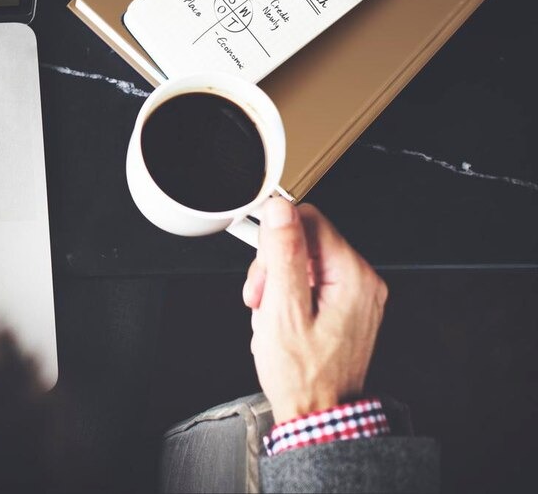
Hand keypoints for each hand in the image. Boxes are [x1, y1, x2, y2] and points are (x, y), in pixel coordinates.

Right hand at [242, 199, 387, 422]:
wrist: (318, 414)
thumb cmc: (303, 375)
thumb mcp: (283, 310)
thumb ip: (282, 254)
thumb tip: (280, 210)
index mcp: (353, 276)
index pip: (309, 219)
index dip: (275, 237)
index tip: (261, 265)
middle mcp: (362, 282)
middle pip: (305, 240)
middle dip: (273, 265)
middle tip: (261, 296)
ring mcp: (356, 296)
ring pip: (304, 261)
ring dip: (277, 282)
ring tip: (269, 313)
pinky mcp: (345, 307)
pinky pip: (311, 282)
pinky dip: (288, 295)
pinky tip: (280, 318)